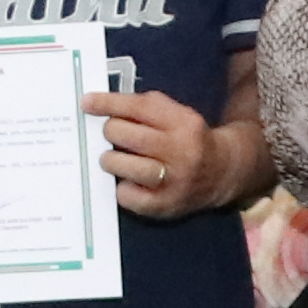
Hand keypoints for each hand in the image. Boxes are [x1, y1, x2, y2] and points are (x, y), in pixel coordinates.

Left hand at [89, 87, 246, 223]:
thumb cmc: (188, 139)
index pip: (138, 108)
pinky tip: (128, 182)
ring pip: (121, 165)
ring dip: (110, 160)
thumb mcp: (176, 114)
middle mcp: (180, 151)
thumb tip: (100, 105)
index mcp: (183, 123)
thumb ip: (144, 107)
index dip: (107, 104)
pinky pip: (126, 195)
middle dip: (110, 132)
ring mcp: (173, 180)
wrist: (221, 173)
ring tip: (114, 158)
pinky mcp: (164, 205)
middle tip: (112, 135)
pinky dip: (121, 188)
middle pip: (123, 134)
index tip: (87, 103)